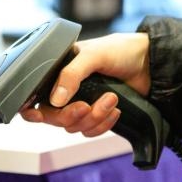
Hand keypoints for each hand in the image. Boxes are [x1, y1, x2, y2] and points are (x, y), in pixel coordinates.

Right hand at [20, 32, 149, 136]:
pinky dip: (103, 124)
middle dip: (70, 115)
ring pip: (74, 127)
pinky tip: (116, 111)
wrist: (151, 63)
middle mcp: (66, 89)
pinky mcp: (98, 115)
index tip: (37, 115)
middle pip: (54, 117)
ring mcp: (82, 103)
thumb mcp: (94, 54)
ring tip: (112, 99)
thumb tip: (55, 100)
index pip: (35, 94)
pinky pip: (91, 131)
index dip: (31, 109)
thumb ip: (71, 74)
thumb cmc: (120, 50)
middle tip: (87, 106)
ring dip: (93, 118)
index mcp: (58, 71)